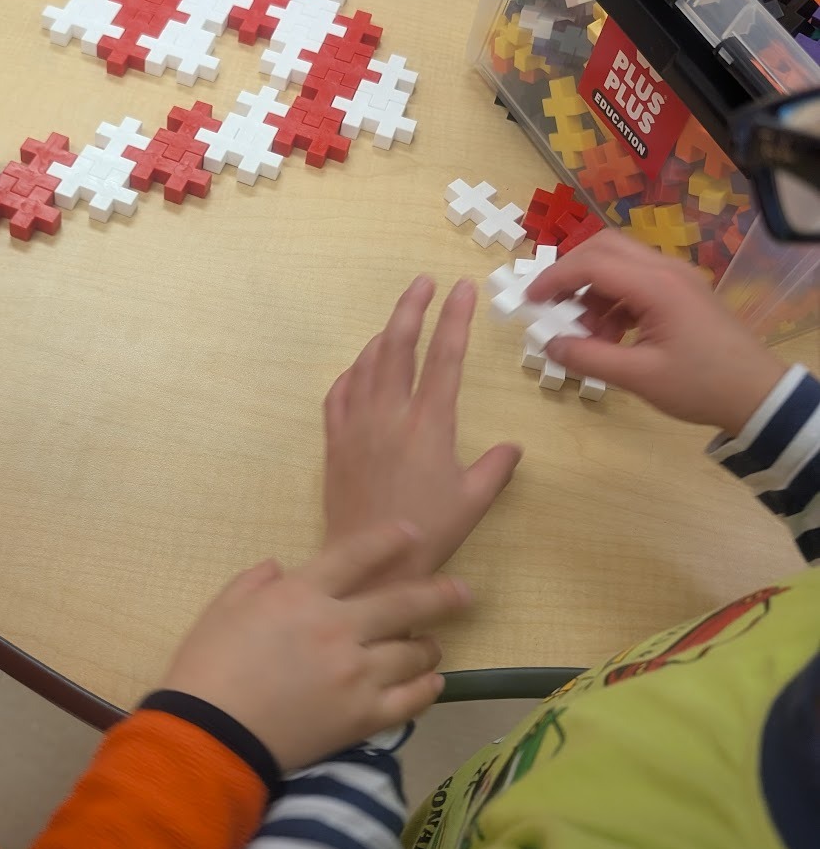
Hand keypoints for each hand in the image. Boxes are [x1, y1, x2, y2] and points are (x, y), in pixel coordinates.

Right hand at [161, 524, 465, 771]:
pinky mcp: (362, 717)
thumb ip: (255, 580)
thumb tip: (280, 567)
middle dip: (440, 593)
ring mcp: (356, 674)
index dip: (390, 540)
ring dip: (429, 646)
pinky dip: (427, 689)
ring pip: (413, 652)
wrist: (210, 735)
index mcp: (302, 595)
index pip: (358, 555)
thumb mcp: (222, 608)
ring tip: (434, 646)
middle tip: (463, 592)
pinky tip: (432, 683)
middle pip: (404, 602)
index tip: (414, 533)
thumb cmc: (207, 667)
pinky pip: (410, 700)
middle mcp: (339, 627)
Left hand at [323, 277, 522, 576]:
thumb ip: (495, 468)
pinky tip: (360, 368)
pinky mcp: (335, 443)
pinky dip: (352, 373)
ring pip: (366, 364)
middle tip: (424, 283)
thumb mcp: (474, 502)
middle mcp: (389, 416)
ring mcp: (356, 427)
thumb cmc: (429, 534)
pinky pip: (338, 395)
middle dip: (411, 308)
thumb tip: (513, 446)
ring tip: (398, 320)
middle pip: (398, 346)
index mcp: (429, 425)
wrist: (369, 565)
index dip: (455, 319)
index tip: (462, 289)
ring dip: (383, 335)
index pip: (445, 357)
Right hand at [530, 232, 787, 437]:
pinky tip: (610, 336)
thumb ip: (588, 358)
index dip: (554, 279)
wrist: (756, 394)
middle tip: (550, 305)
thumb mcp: (639, 377)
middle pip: (604, 247)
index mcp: (656, 285)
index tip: (529, 302)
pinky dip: (613, 300)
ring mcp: (676, 278)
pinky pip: (635, 281)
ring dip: (592, 290)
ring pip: (619, 263)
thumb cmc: (700, 385)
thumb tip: (549, 345)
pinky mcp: (681, 291)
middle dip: (570, 272)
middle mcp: (665, 270)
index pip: (591, 264)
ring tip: (586, 334)